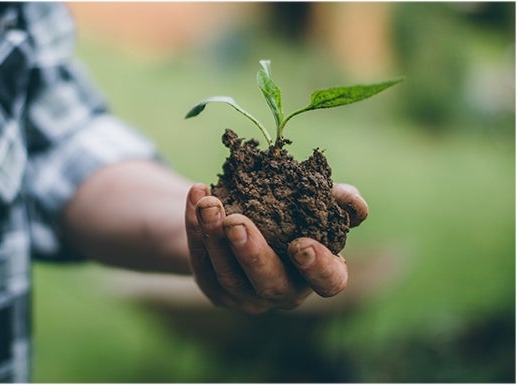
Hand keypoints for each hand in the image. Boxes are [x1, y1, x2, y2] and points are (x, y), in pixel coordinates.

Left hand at [184, 183, 368, 312]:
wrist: (244, 220)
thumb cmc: (292, 215)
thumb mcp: (316, 203)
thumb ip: (337, 201)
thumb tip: (351, 201)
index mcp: (318, 273)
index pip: (328, 282)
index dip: (318, 267)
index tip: (301, 243)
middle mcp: (284, 292)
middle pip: (269, 283)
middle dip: (252, 253)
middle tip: (235, 222)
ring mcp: (247, 296)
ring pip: (229, 275)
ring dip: (214, 237)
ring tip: (208, 203)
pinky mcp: (215, 288)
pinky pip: (202, 263)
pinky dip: (195, 229)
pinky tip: (196, 197)